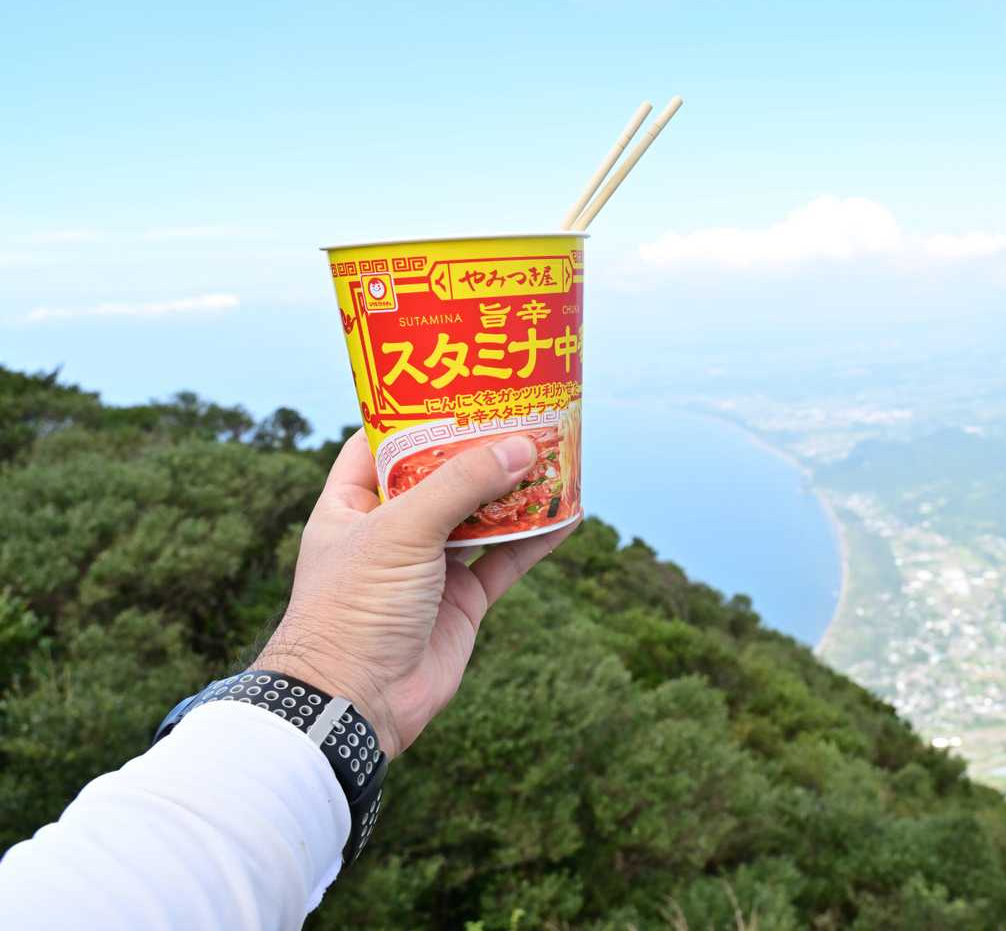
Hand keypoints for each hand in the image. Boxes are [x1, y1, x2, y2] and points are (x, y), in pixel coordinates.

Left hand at [255, 431, 576, 756]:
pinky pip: (506, 560)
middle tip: (523, 414)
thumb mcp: (403, 531)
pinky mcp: (462, 601)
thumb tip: (522, 446)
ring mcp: (429, 566)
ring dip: (515, 490)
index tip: (458, 385)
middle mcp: (390, 531)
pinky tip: (568, 515)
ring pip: (481, 516)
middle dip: (482, 449)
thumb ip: (462, 485)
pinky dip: (536, 538)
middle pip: (442, 476)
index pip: (381, 444)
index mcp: (352, 505)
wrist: (355, 703)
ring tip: (554, 454)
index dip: (416, 415)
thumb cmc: (355, 608)